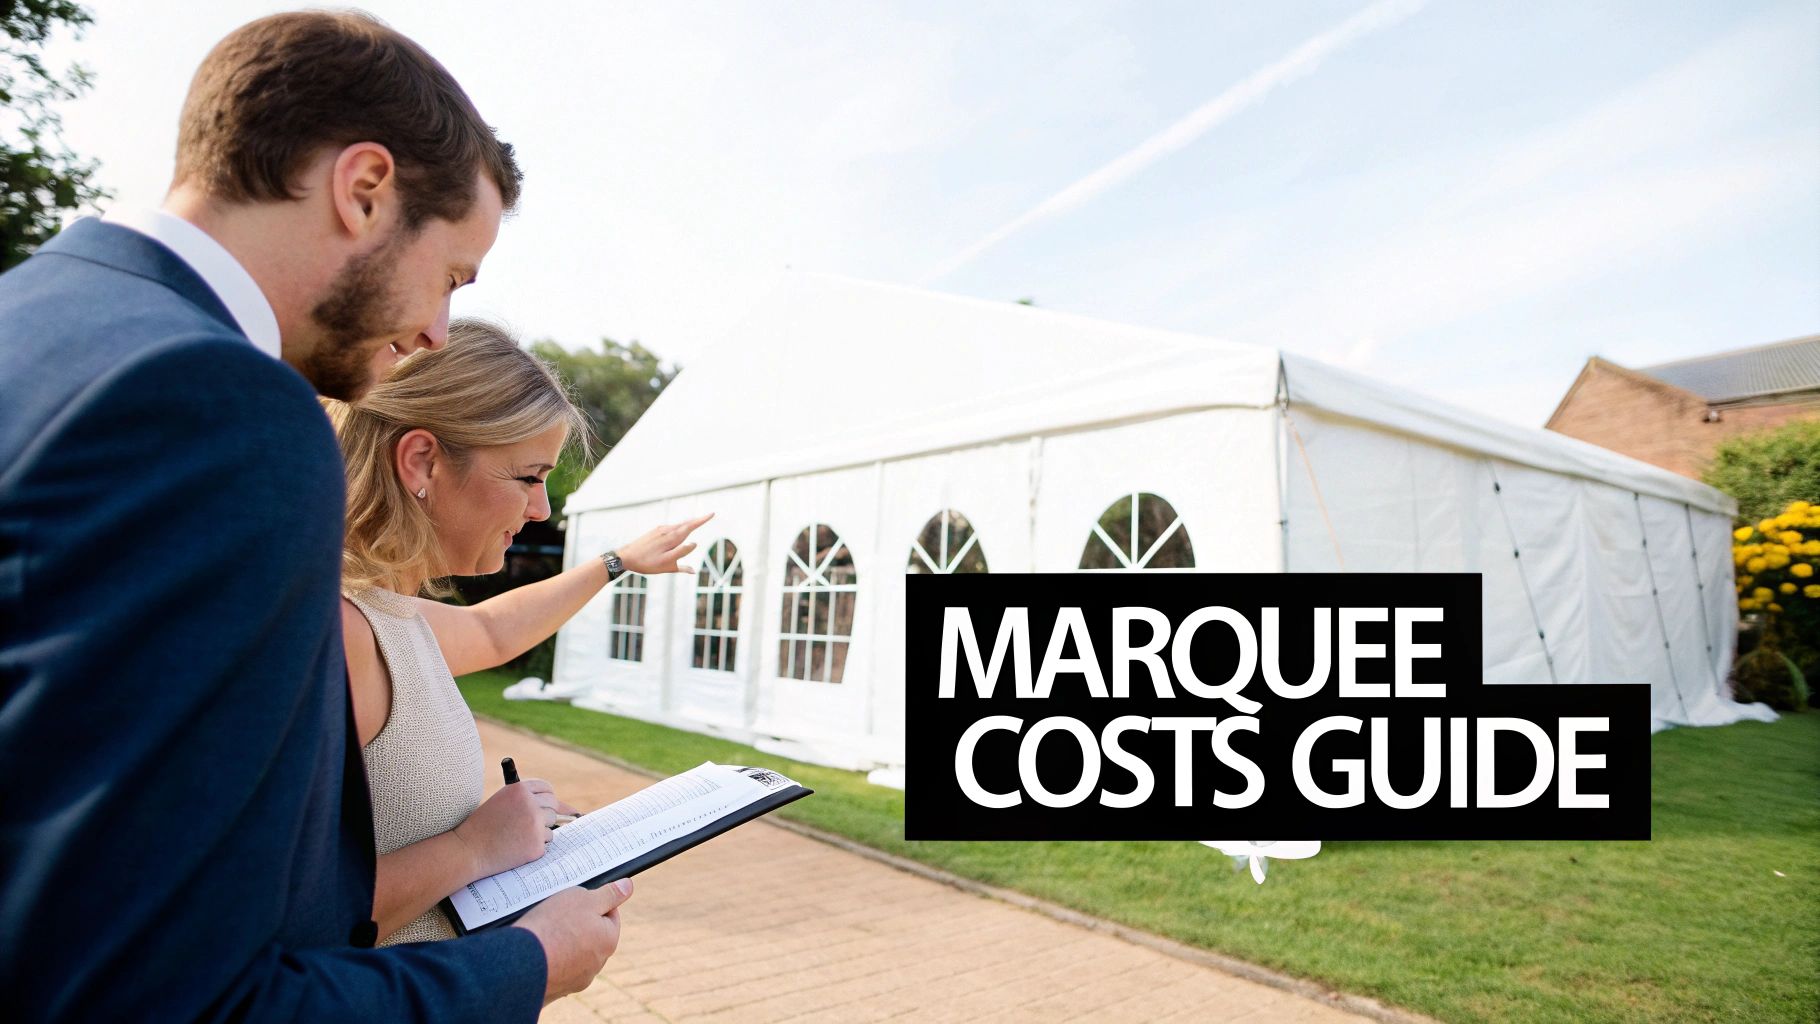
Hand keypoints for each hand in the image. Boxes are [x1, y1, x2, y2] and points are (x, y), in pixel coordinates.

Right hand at [452, 778, 579, 877]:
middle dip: (545, 814)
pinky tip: (515, 848)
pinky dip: (534, 847)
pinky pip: (545, 843)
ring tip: (516, 837)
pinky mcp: (537, 845)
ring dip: (539, 832)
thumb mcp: (501, 802)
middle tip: (531, 824)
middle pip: (553, 806)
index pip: (546, 788)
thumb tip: (564, 807)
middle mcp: (530, 804)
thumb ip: (525, 800)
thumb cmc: (482, 827)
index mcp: (519, 790)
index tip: (547, 803)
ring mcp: (535, 825)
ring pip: (551, 825)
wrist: (468, 850)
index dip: (547, 796)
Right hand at [515, 880, 632, 1003]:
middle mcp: (596, 965)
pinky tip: (536, 952)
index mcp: (608, 941)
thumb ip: (609, 893)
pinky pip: (554, 971)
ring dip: (563, 944)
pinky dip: (547, 962)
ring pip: (572, 955)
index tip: (578, 900)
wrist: (519, 964)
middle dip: (578, 925)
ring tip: (544, 933)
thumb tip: (628, 887)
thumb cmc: (553, 927)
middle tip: (557, 914)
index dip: (594, 903)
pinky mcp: (554, 991)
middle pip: (591, 936)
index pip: (610, 915)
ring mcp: (575, 980)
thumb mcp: (584, 898)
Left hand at [614, 513, 713, 574]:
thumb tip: (695, 544)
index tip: (712, 514)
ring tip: (697, 521)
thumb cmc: (646, 563)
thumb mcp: (666, 564)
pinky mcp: (654, 532)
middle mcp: (666, 531)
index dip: (702, 520)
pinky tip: (679, 529)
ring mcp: (659, 530)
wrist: (625, 557)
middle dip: (697, 520)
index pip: (690, 526)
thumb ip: (681, 554)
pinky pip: (671, 527)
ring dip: (688, 523)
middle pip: (686, 524)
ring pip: (678, 525)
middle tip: (708, 516)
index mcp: (671, 538)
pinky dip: (679, 527)